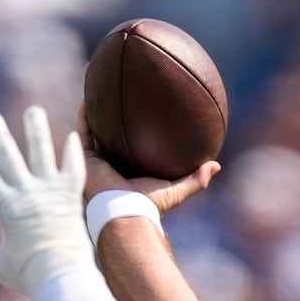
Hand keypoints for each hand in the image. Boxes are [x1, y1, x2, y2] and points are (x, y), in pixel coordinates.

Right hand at [0, 106, 94, 295]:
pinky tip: (72, 134)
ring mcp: (51, 191)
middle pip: (8, 154)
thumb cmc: (27, 275)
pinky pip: (73, 168)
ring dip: (36, 129)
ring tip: (32, 111)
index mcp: (6, 207)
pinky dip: (72, 151)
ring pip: (42, 152)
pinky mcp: (72, 196)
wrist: (64, 279)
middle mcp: (27, 193)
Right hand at [74, 103, 219, 212]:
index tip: (143, 114)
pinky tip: (89, 97)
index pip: (132, 148)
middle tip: (121, 96)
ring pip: (94, 131)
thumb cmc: (150, 204)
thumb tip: (216, 165)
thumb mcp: (177, 190)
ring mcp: (96, 162)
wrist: (125, 212)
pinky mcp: (85, 159)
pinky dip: (85, 115)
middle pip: (112, 136)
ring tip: (100, 88)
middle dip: (114, 118)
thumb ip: (196, 178)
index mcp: (130, 172)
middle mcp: (112, 165)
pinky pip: (82, 132)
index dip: (136, 132)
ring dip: (96, 111)